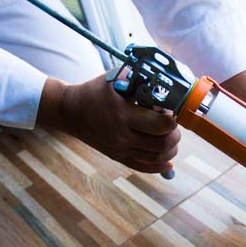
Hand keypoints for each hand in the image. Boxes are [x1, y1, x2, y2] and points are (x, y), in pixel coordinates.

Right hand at [37, 74, 179, 173]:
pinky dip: (159, 167)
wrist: (70, 111)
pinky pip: (143, 168)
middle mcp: (122, 136)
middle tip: (173, 124)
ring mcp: (120, 149)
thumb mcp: (116, 78)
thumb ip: (141, 79)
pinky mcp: (117, 157)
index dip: (172, 118)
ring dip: (171, 149)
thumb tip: (166, 83)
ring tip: (172, 138)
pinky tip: (169, 164)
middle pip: (162, 143)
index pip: (160, 124)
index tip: (171, 111)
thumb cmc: (96, 91)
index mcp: (123, 114)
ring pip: (157, 158)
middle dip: (174, 134)